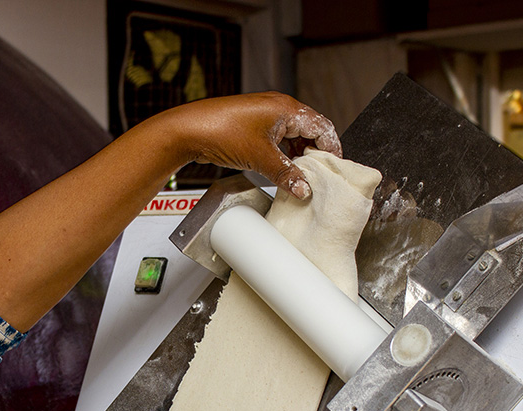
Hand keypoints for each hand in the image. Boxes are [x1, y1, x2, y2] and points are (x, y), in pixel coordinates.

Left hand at [162, 92, 341, 198]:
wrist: (188, 130)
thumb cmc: (221, 132)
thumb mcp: (260, 159)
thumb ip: (286, 174)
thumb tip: (304, 188)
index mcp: (286, 108)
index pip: (322, 127)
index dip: (331, 149)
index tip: (334, 169)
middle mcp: (278, 108)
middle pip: (310, 131)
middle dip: (316, 154)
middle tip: (319, 177)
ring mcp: (265, 116)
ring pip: (294, 137)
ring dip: (299, 157)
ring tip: (301, 177)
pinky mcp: (254, 126)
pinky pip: (278, 140)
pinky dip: (284, 155)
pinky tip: (283, 171)